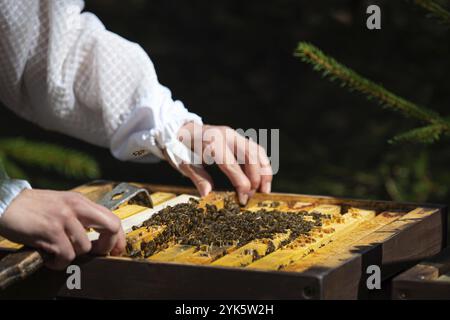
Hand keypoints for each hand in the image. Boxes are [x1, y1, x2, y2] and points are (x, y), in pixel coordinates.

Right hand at [0, 189, 125, 269]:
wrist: (5, 203)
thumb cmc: (31, 207)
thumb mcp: (61, 205)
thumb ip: (80, 217)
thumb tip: (98, 236)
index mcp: (81, 201)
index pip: (112, 218)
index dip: (119, 238)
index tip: (117, 249)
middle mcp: (76, 207)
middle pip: (111, 227)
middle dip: (107, 246)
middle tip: (96, 253)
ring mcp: (64, 218)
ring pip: (85, 247)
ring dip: (71, 256)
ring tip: (57, 252)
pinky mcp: (51, 231)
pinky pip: (66, 256)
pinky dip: (58, 262)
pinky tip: (48, 257)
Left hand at [176, 122, 272, 203]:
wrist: (179, 129)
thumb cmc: (180, 147)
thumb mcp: (184, 164)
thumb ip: (198, 178)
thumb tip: (207, 195)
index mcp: (211, 142)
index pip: (232, 165)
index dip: (241, 183)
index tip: (243, 199)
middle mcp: (226, 135)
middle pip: (250, 156)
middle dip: (256, 179)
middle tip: (253, 197)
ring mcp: (234, 135)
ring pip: (257, 151)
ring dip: (264, 171)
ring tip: (265, 190)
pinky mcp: (237, 138)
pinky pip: (255, 150)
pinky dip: (262, 164)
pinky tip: (262, 179)